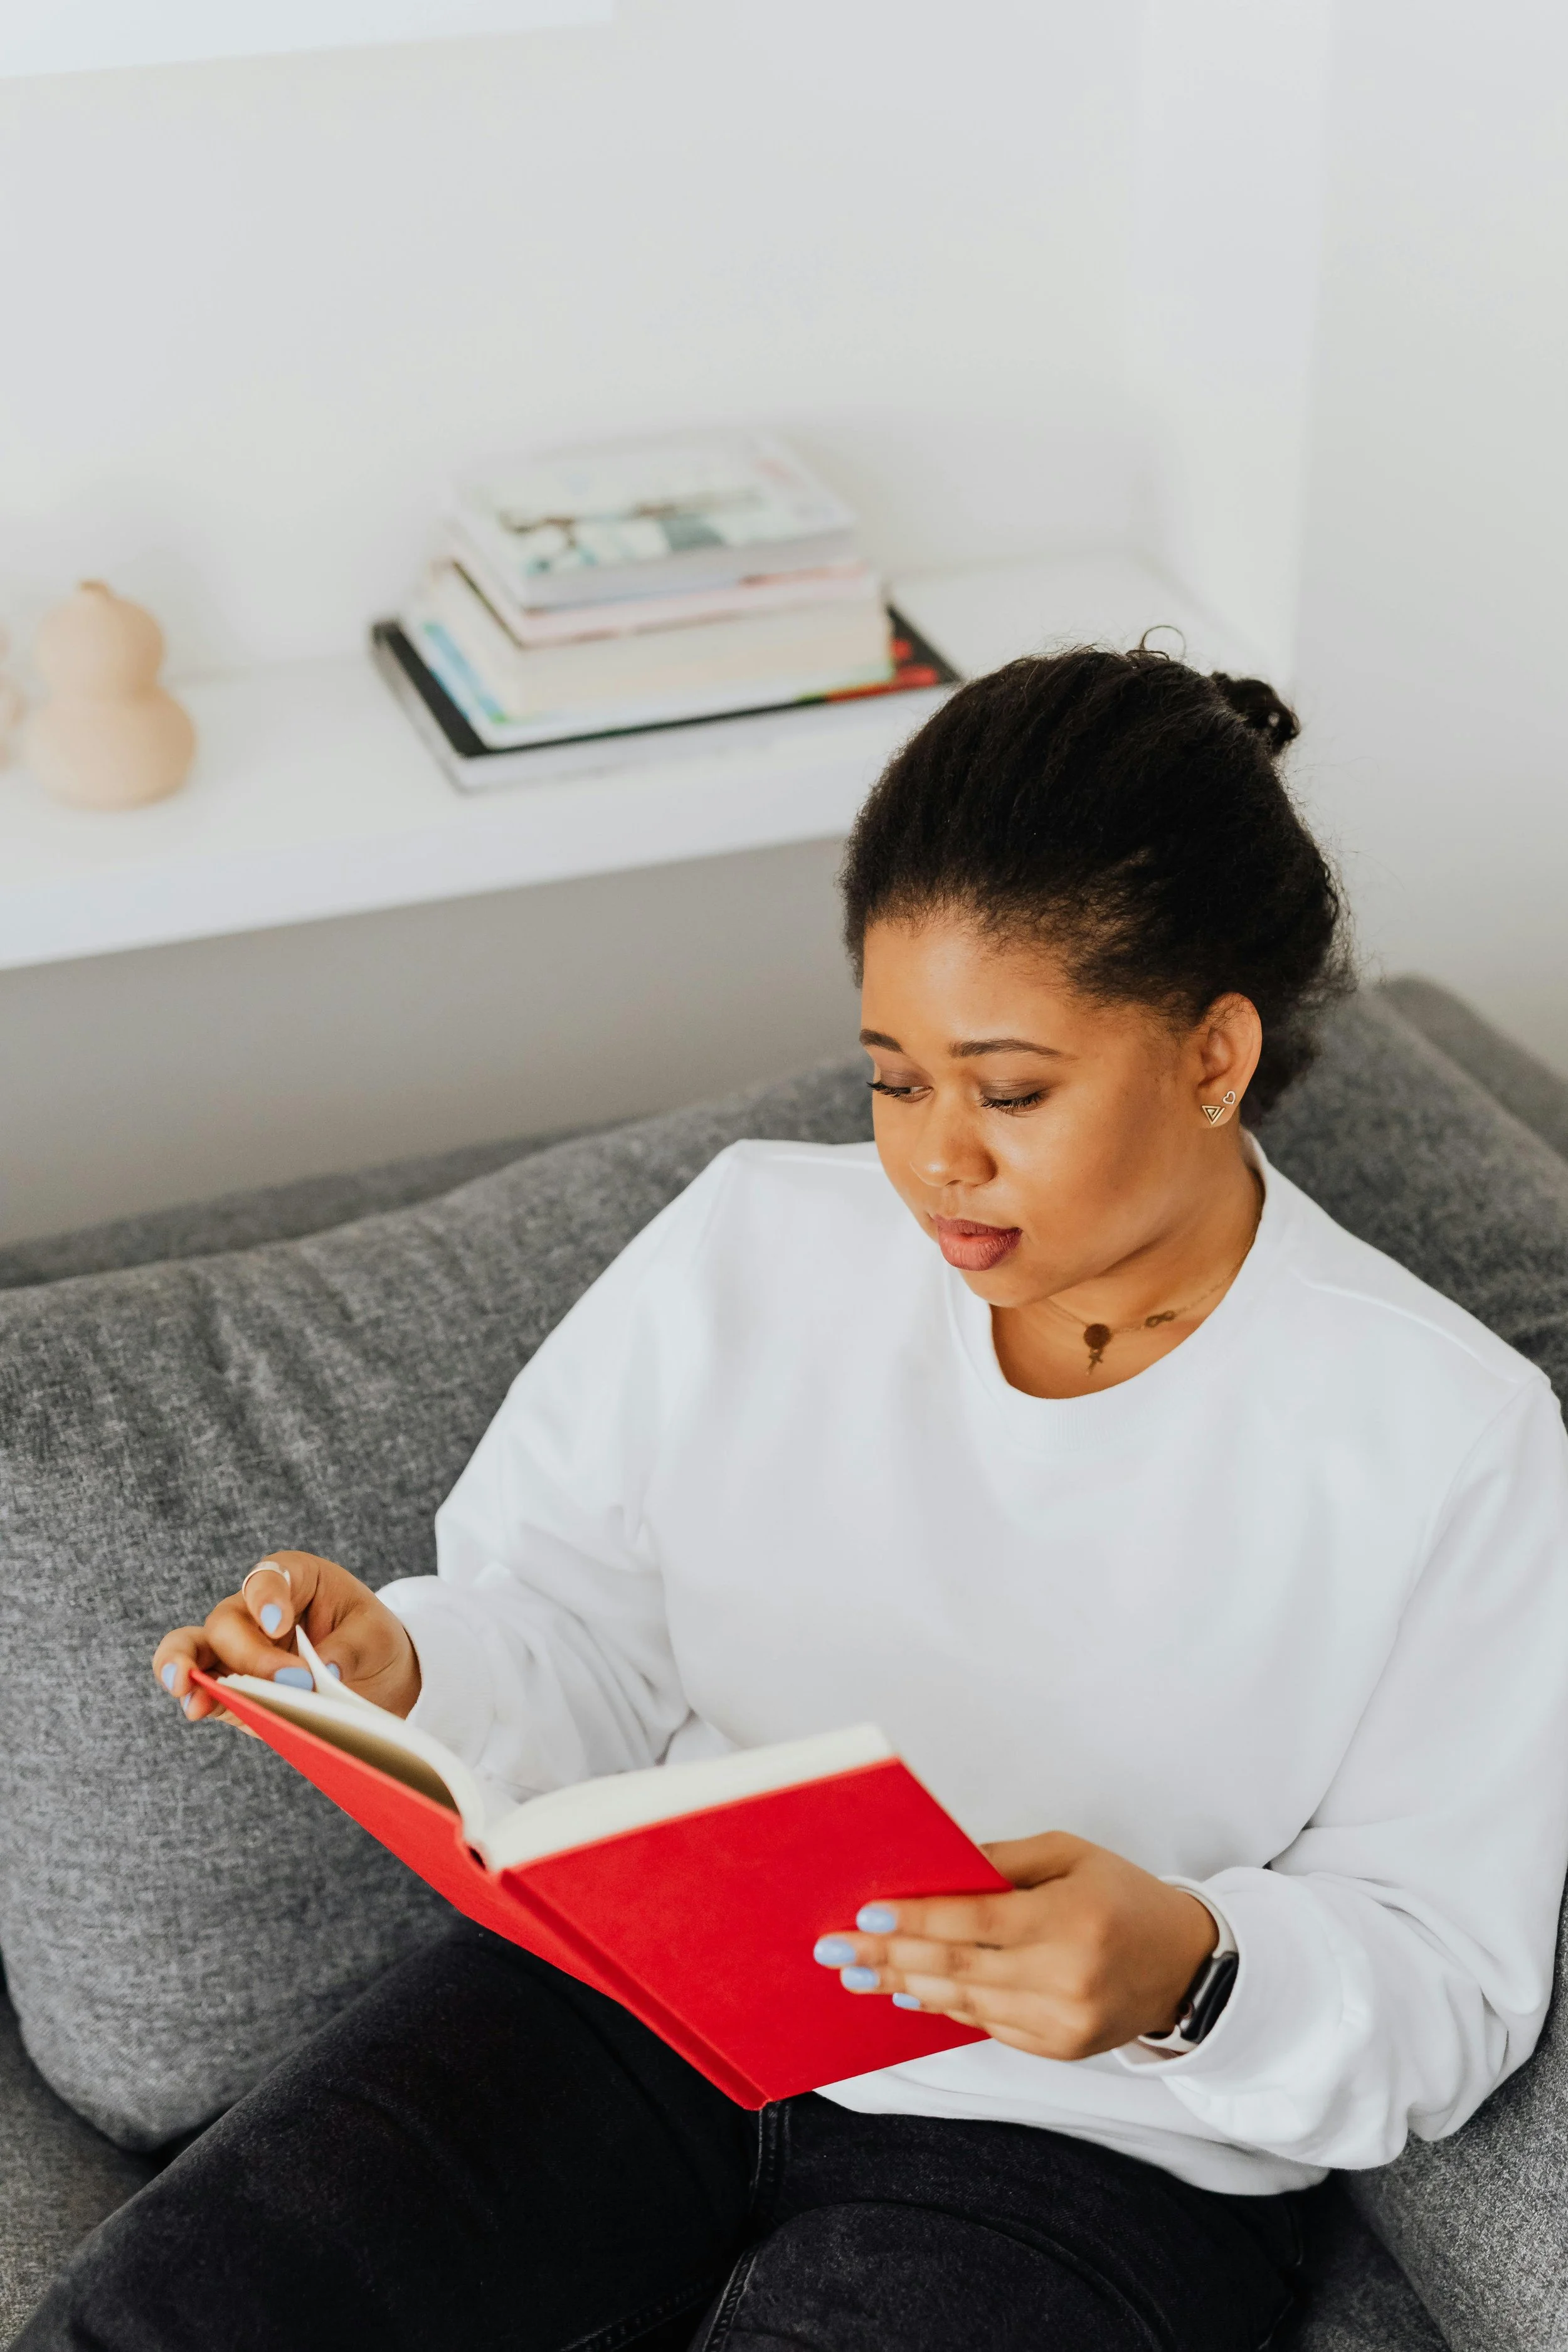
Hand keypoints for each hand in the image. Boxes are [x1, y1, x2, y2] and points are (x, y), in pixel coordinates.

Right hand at [152, 1551, 421, 1724]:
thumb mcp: (375, 1636)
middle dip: (252, 1656)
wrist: (374, 1676)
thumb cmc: (372, 1640)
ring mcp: (238, 1649)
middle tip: (289, 1684)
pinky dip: (198, 1696)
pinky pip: (205, 1686)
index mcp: (295, 1579)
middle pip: (230, 1622)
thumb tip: (324, 1675)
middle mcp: (256, 1611)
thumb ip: (349, 1649)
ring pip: (195, 1646)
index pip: (269, 1578)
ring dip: (184, 1664)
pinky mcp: (232, 1685)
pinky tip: (196, 1708)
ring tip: (183, 1686)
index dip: (267, 1599)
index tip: (279, 1624)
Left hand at [814, 1831, 1217, 2059]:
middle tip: (834, 1950)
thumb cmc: (1123, 1896)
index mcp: (1070, 1919)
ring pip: (965, 2003)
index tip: (866, 1915)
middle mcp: (1065, 1976)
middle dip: (888, 1958)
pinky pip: (987, 2024)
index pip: (975, 1921)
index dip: (917, 1919)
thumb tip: (938, 1868)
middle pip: (958, 1968)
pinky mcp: (1058, 2049)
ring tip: (855, 1974)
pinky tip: (909, 1991)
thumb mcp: (1071, 1855)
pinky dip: (944, 2008)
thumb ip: (1004, 1862)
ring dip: (904, 1986)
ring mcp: (1061, 2021)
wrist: (1186, 1964)